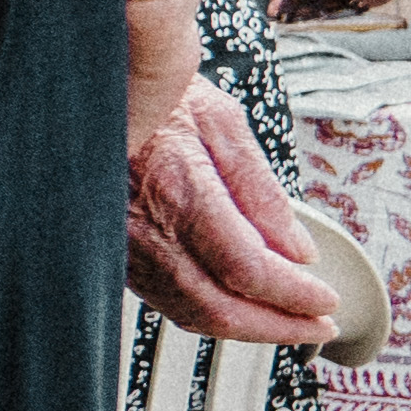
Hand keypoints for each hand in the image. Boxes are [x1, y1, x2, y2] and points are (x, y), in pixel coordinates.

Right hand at [121, 6, 328, 341]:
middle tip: (316, 326)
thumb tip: (296, 247)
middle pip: (218, 306)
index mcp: (179, 191)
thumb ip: (261, 190)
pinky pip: (160, 298)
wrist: (85, 83)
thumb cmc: (149, 90)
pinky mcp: (108, 248)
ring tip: (283, 323)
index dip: (293, 295)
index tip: (325, 299)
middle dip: (276, 326)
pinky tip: (230, 306)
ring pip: (186, 311)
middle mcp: (144, 227)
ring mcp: (120, 243)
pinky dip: (203, 312)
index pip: (248, 270)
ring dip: (242, 327)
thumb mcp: (220, 120)